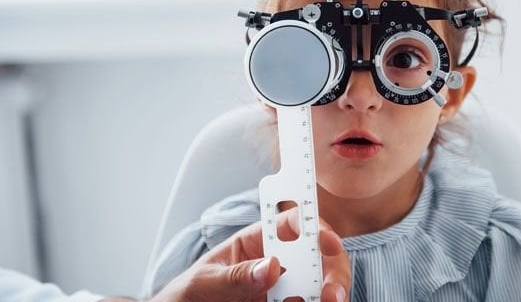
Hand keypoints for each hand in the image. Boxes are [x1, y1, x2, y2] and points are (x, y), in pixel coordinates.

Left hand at [149, 208, 350, 301]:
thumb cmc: (187, 295)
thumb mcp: (204, 282)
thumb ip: (236, 276)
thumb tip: (272, 267)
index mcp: (257, 242)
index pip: (293, 224)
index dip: (315, 227)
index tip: (328, 243)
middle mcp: (277, 263)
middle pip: (318, 256)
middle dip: (333, 270)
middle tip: (333, 293)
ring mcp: (283, 290)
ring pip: (321, 285)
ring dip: (331, 292)